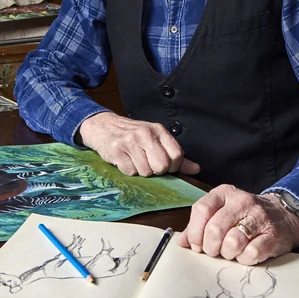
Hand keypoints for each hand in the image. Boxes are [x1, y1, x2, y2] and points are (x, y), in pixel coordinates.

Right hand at [77, 112, 201, 176]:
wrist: (103, 126)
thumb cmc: (132, 135)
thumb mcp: (155, 139)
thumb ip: (176, 155)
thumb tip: (196, 169)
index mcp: (158, 130)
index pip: (177, 155)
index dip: (172, 167)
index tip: (164, 165)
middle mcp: (145, 133)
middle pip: (162, 166)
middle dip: (156, 171)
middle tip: (148, 163)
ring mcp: (130, 141)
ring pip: (145, 171)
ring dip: (140, 171)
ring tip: (134, 159)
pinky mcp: (116, 149)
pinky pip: (129, 171)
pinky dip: (127, 170)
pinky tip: (124, 160)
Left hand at [175, 186, 298, 264]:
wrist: (283, 215)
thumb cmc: (245, 216)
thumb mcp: (221, 211)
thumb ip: (200, 224)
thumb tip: (182, 241)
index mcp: (225, 193)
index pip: (202, 209)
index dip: (195, 231)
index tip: (196, 244)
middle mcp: (242, 201)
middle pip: (215, 229)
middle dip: (210, 247)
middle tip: (213, 251)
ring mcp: (259, 217)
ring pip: (232, 242)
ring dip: (227, 253)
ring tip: (230, 252)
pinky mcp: (272, 235)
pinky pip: (251, 253)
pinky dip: (244, 259)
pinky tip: (244, 254)